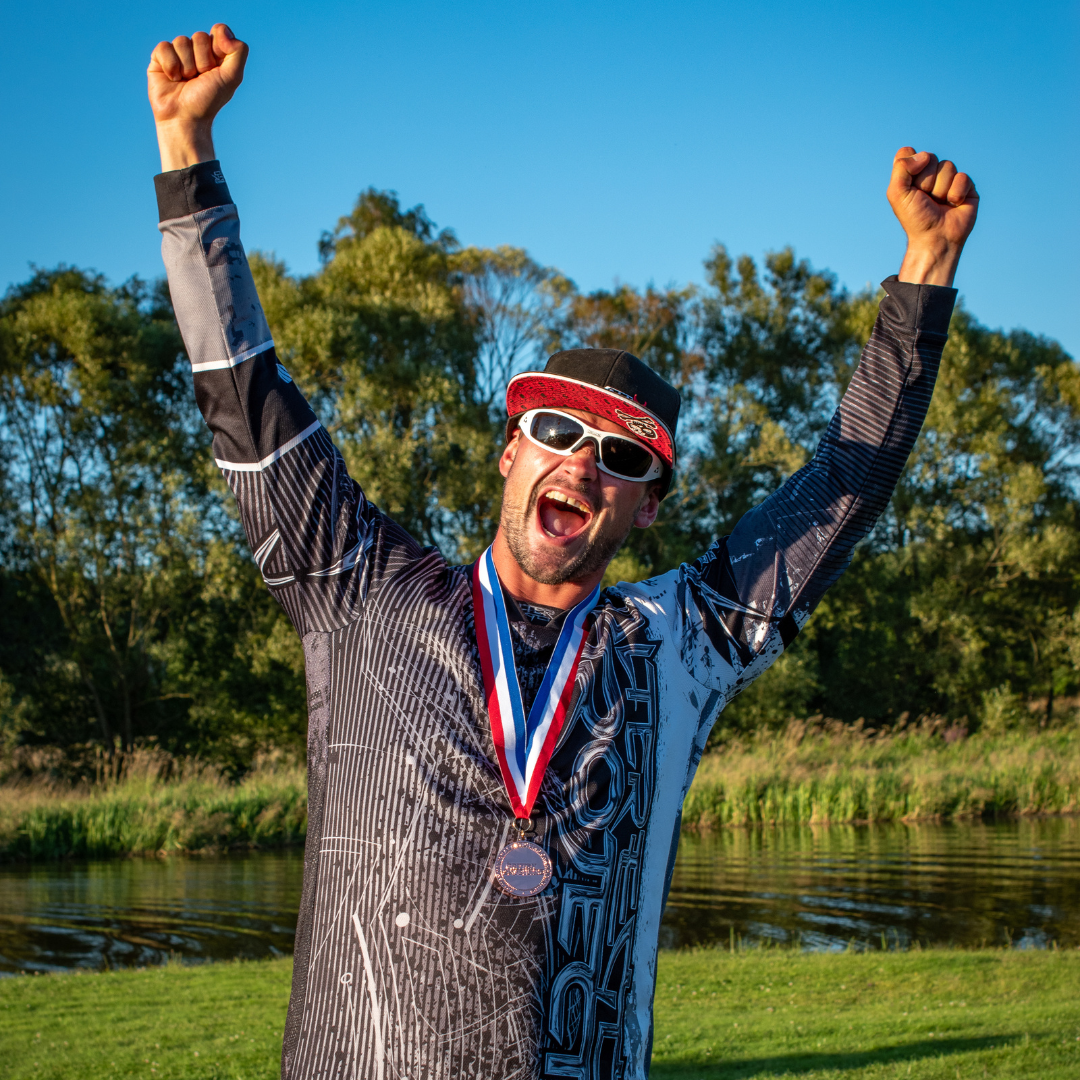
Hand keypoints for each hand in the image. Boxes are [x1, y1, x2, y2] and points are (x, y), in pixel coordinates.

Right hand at [148, 24, 247, 170]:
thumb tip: (222, 32)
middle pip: (200, 37)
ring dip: (187, 66)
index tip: (216, 68)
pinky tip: (172, 79)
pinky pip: (164, 47)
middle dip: (203, 61)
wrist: (185, 118)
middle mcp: (197, 52)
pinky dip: (171, 65)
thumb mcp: (232, 78)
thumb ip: (238, 52)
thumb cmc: (208, 101)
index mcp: (216, 54)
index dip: (218, 48)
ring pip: (182, 41)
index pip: (218, 31)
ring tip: (186, 81)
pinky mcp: (160, 58)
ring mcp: (178, 54)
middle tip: (200, 79)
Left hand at [887, 147, 978, 286]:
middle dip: (926, 181)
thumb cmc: (915, 218)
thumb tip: (924, 155)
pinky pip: (963, 176)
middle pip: (930, 157)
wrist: (935, 238)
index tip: (910, 187)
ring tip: (939, 204)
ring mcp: (949, 179)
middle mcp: (930, 174)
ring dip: (940, 189)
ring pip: (947, 166)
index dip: (910, 168)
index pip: (909, 153)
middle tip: (925, 199)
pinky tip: (953, 205)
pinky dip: (956, 193)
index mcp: (912, 174)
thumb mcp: (897, 194)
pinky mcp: (966, 186)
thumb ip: (902, 168)